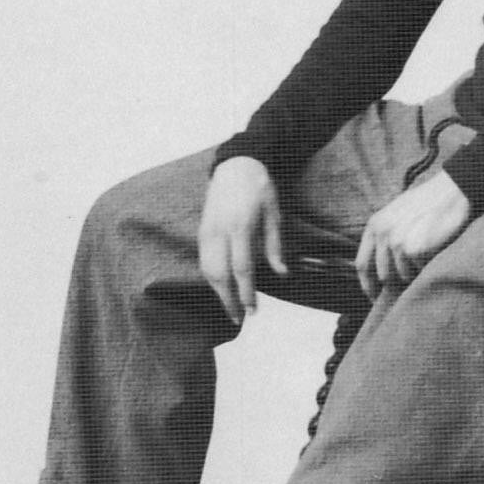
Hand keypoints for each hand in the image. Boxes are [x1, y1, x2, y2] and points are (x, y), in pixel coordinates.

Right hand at [198, 157, 286, 323]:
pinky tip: (222, 287)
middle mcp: (219, 231)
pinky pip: (203, 260)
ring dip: (217, 292)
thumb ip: (275, 245)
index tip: (252, 310)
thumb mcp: (274, 213)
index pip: (241, 268)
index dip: (246, 292)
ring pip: (207, 270)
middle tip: (238, 319)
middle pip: (219, 274)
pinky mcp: (201, 230)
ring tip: (230, 307)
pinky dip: (211, 278)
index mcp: (240, 226)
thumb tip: (281, 273)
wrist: (235, 165)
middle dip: (228, 300)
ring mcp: (207, 231)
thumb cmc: (259, 187)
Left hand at [355, 170, 472, 300]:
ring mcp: (398, 242)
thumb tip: (381, 271)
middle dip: (396, 283)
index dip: (368, 286)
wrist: (453, 190)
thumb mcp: (397, 215)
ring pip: (402, 276)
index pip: (362, 265)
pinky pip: (419, 271)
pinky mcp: (415, 249)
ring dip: (415, 273)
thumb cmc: (429, 204)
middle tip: (412, 281)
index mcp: (374, 226)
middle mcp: (382, 234)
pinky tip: (435, 251)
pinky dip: (427, 267)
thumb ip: (385, 237)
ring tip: (428, 256)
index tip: (376, 298)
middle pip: (383, 275)